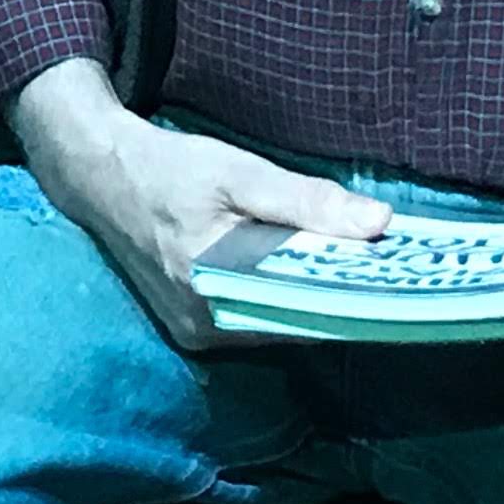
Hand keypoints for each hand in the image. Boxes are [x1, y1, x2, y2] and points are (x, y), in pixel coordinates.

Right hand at [9, 58, 390, 352]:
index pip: (309, 303)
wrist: (101, 180)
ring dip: (314, 299)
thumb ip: (305, 200)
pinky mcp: (194, 331)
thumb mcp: (237, 171)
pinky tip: (306, 275)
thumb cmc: (170, 169)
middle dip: (340, 294)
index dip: (359, 293)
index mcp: (216, 281)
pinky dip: (285, 302)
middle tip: (389, 267)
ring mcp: (199, 333)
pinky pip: (258, 324)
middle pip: (297, 319)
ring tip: (355, 268)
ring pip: (280, 324)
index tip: (403, 276)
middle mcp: (207, 322)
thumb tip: (378, 224)